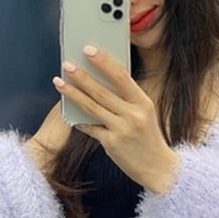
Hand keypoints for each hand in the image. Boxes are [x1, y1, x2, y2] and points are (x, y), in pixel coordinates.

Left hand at [53, 46, 179, 193]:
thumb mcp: (145, 113)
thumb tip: (100, 80)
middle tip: (67, 64)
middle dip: (82, 76)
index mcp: (143, 102)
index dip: (104, 62)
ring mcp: (121, 130)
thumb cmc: (149, 136)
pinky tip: (67, 111)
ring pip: (91, 107)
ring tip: (59, 82)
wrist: (159, 168)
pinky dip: (78, 119)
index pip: (121, 76)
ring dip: (73, 93)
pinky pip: (90, 127)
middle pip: (102, 91)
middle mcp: (133, 115)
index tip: (89, 50)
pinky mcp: (111, 144)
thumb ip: (127, 98)